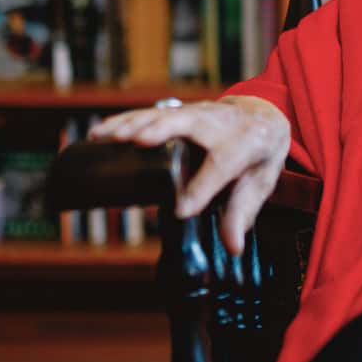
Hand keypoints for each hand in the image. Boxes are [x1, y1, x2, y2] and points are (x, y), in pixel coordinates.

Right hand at [88, 96, 290, 256]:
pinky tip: (99, 133)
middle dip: (164, 130)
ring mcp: (197, 113)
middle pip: (191, 122)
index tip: (181, 211)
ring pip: (164, 114)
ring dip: (134, 123)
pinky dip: (123, 121)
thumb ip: (241, 214)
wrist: (262, 114)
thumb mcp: (258, 183)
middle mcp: (220, 123)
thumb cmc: (257, 156)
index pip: (223, 165)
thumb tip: (233, 249)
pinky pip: (149, 114)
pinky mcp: (178, 112)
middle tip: (137, 142)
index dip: (202, 187)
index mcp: (245, 143)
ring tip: (106, 137)